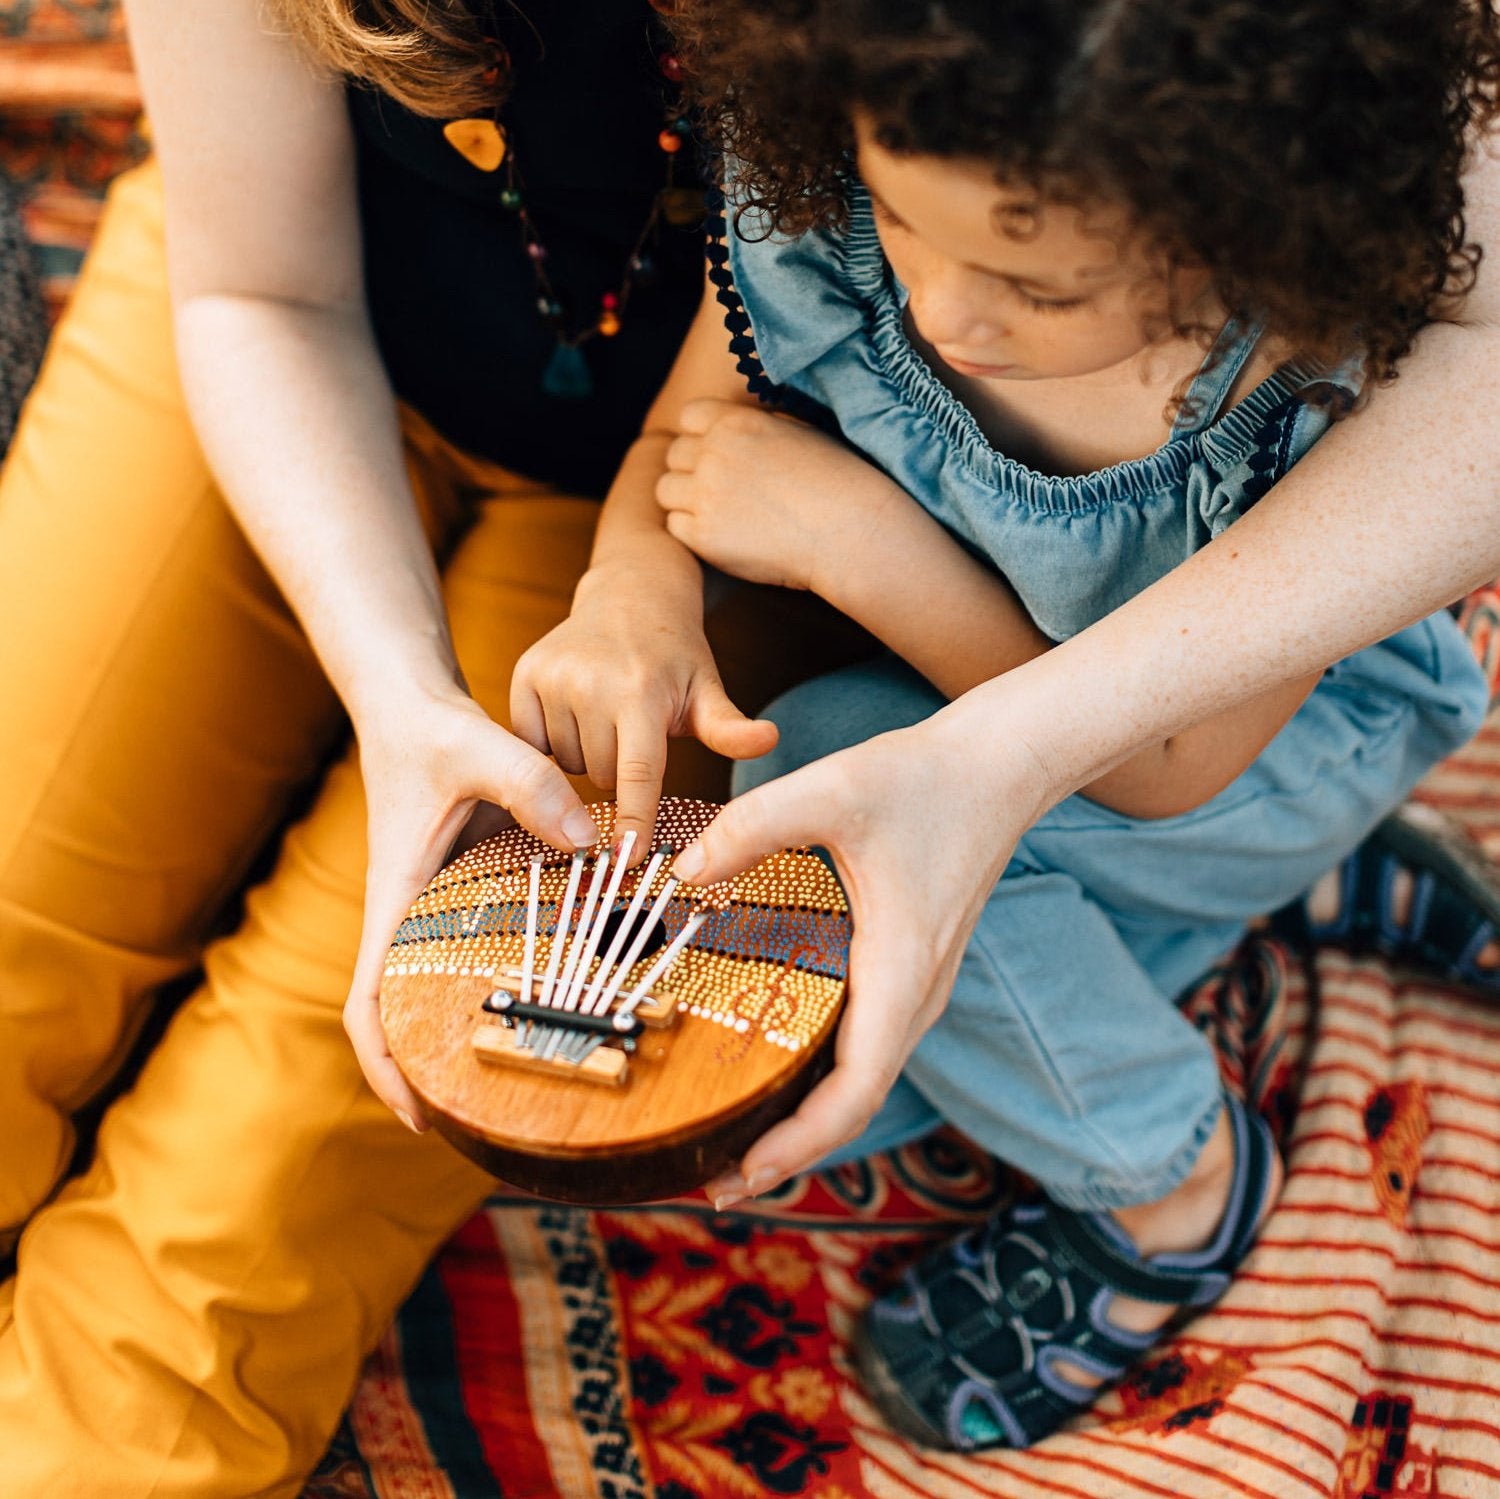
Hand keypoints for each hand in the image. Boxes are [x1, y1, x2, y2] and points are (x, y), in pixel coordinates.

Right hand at [344, 687, 601, 1130]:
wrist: (412, 702)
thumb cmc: (428, 728)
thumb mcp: (476, 746)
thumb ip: (530, 785)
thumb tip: (586, 841)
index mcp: (397, 896)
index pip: (371, 1001)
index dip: (386, 1065)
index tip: (419, 1117)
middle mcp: (411, 912)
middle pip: (404, 1013)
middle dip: (434, 1071)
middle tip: (498, 1118)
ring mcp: (437, 904)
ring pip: (441, 984)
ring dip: (471, 1030)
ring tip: (539, 1074)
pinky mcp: (464, 887)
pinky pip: (478, 946)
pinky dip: (506, 975)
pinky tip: (564, 988)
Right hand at [510, 559, 777, 854]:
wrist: (628, 596)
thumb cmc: (675, 656)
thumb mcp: (707, 689)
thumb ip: (729, 727)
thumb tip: (770, 740)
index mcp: (641, 692)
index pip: (637, 774)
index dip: (633, 822)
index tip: (626, 863)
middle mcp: (590, 682)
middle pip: (603, 779)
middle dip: (621, 775)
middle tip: (635, 735)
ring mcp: (552, 678)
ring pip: (566, 767)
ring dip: (587, 759)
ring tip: (606, 718)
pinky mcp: (523, 676)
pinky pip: (534, 746)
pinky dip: (553, 745)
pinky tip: (576, 715)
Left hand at [657, 399, 900, 592]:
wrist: (850, 530)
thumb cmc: (836, 480)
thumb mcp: (796, 430)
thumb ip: (756, 425)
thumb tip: (734, 423)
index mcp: (736, 421)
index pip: (689, 416)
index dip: (700, 434)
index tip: (718, 452)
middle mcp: (714, 453)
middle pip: (674, 454)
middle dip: (692, 469)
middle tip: (723, 489)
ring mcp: (705, 495)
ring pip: (666, 491)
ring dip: (686, 499)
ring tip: (720, 512)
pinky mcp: (704, 536)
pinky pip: (675, 527)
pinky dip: (693, 531)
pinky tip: (725, 534)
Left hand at [669, 704, 1055, 1206]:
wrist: (999, 766)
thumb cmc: (926, 779)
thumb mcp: (832, 791)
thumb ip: (751, 828)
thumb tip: (679, 873)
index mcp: (899, 971)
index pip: (855, 1089)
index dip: (800, 1142)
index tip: (744, 1172)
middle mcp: (914, 996)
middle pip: (853, 1104)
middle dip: (788, 1151)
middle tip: (712, 1180)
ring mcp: (915, 989)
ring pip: (859, 1080)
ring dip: (802, 1122)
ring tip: (734, 1143)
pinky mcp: (908, 972)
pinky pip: (863, 1047)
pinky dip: (820, 1081)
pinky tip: (772, 1072)